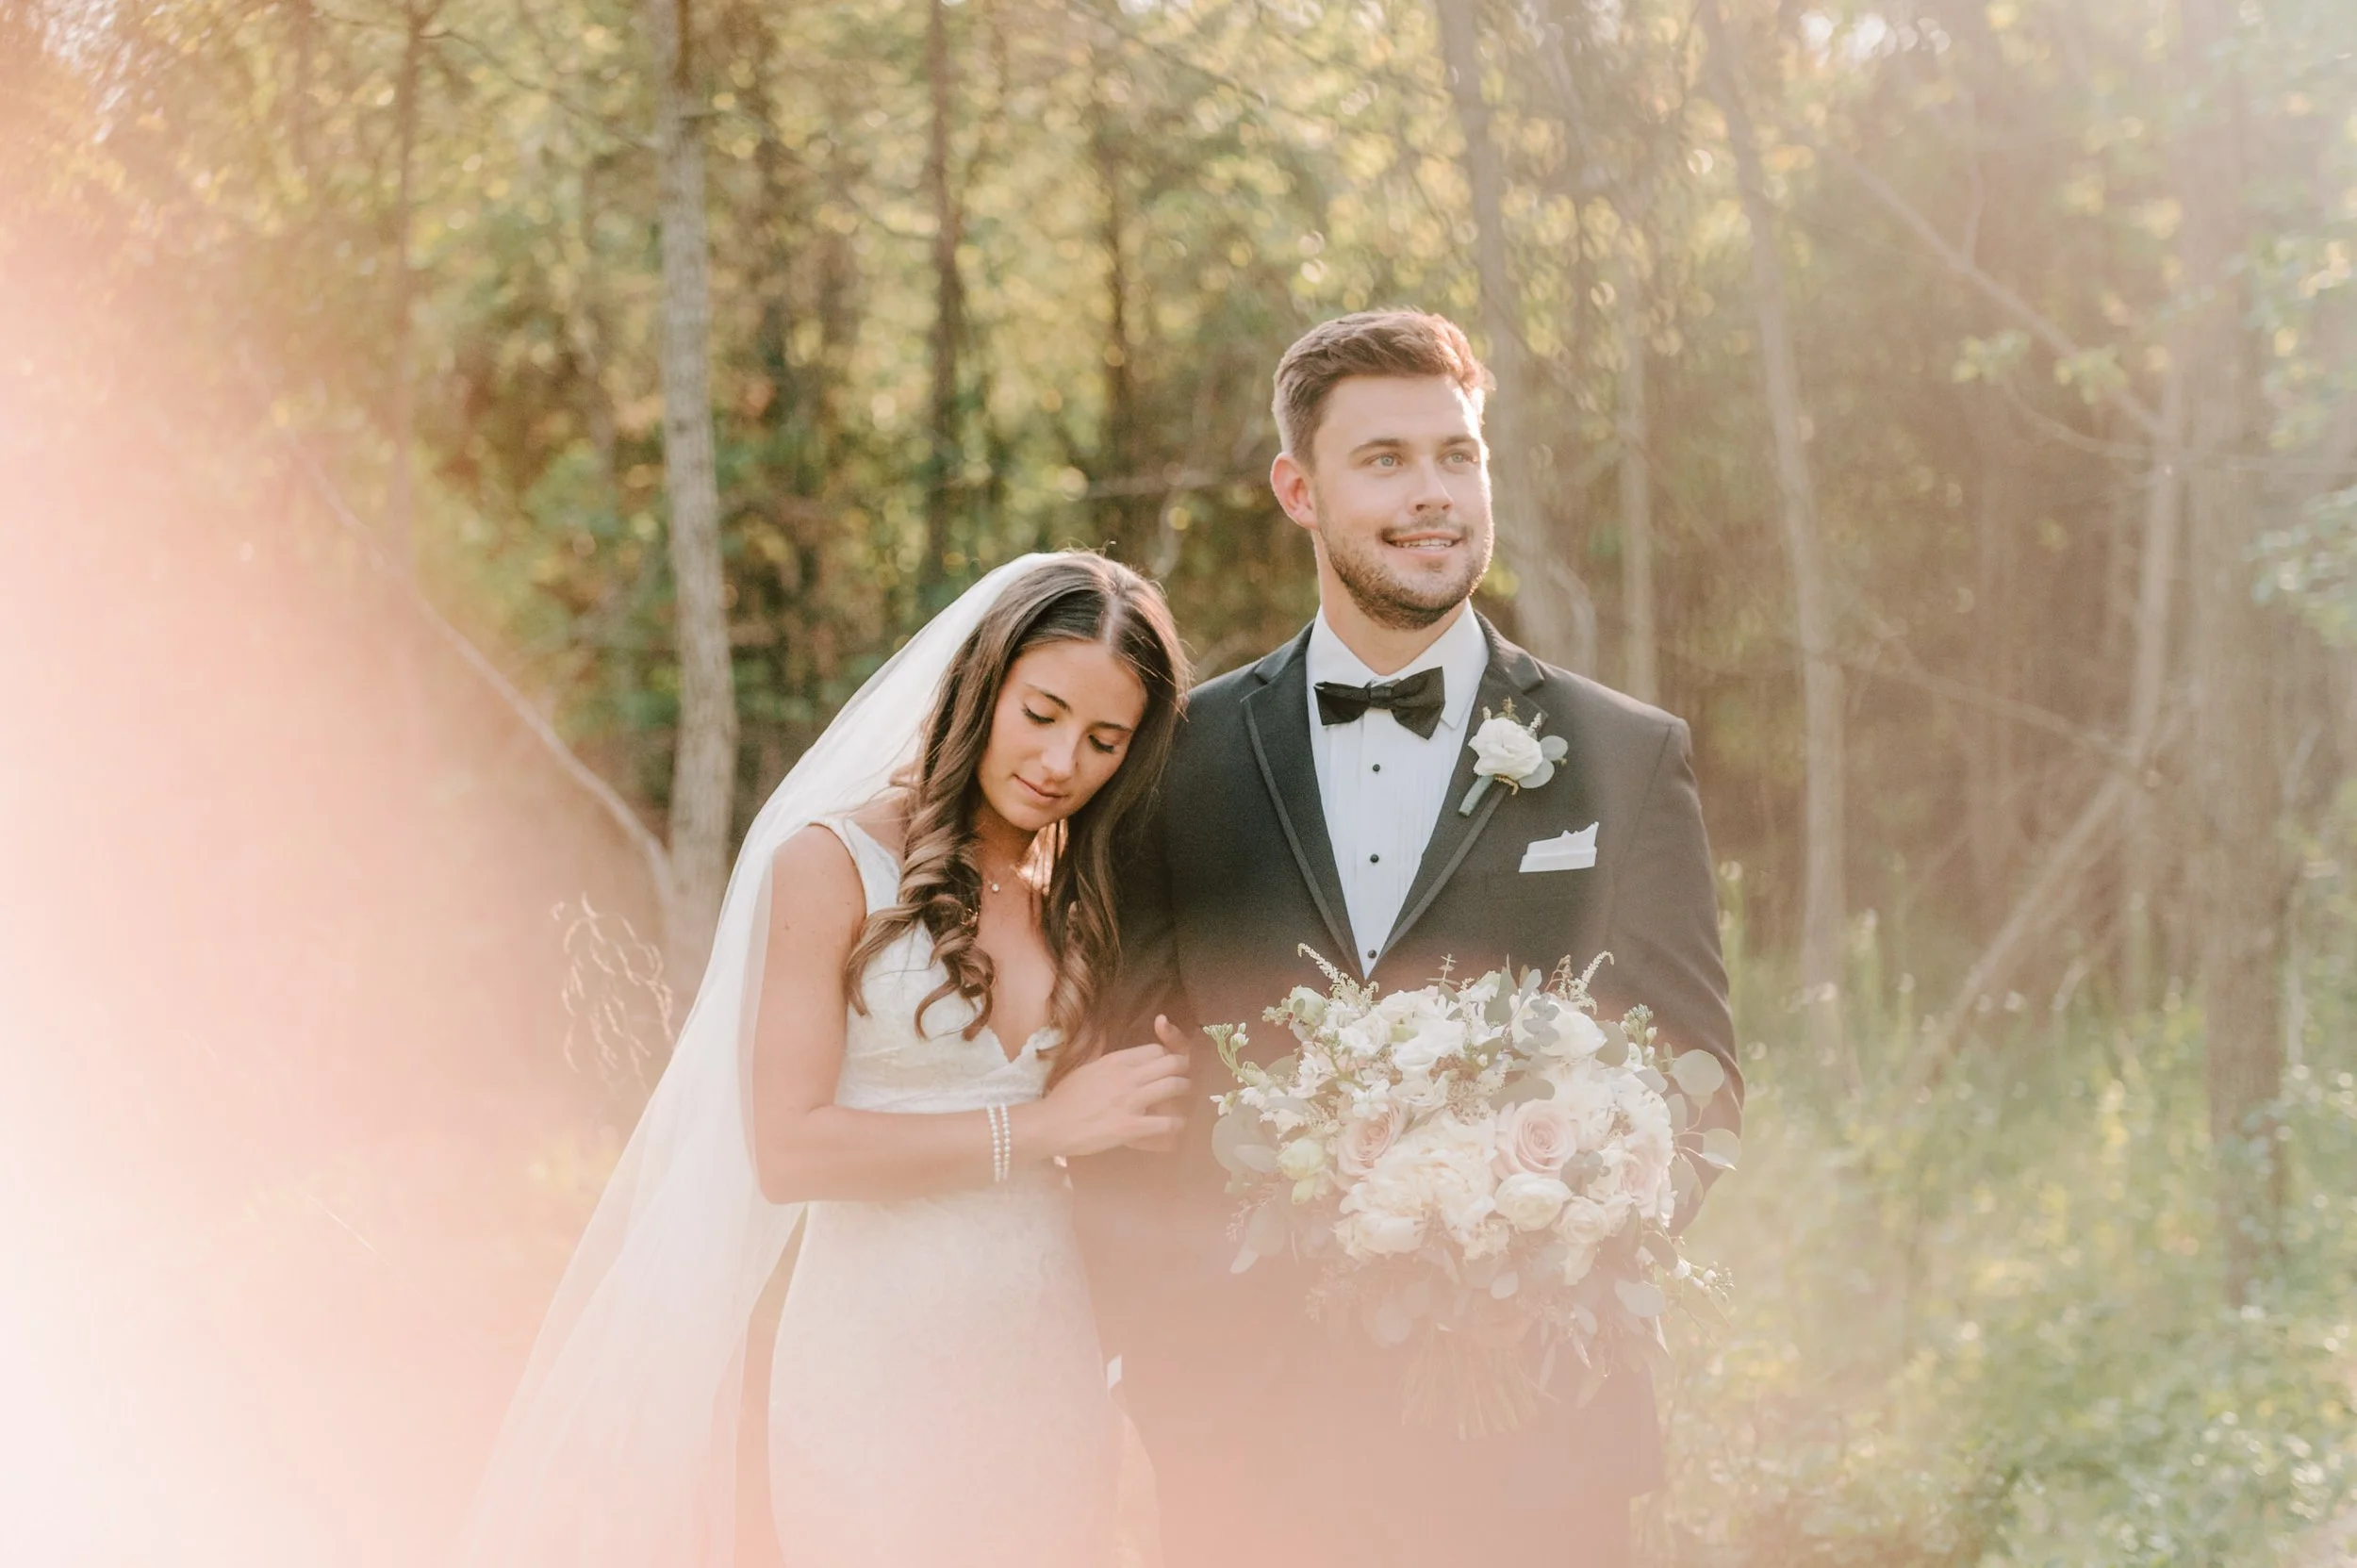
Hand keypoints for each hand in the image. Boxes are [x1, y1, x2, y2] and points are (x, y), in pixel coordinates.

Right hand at [1031, 1027, 1191, 1158]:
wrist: (1051, 1124)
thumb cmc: (1064, 1098)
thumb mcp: (1086, 1068)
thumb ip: (1105, 1058)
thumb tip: (1111, 1045)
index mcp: (1115, 1061)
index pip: (1156, 1050)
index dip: (1168, 1057)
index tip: (1171, 1066)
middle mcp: (1126, 1076)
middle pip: (1171, 1063)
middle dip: (1184, 1070)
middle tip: (1187, 1078)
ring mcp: (1129, 1101)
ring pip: (1173, 1086)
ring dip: (1185, 1091)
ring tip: (1188, 1098)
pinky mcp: (1130, 1126)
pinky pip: (1165, 1123)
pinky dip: (1177, 1124)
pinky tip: (1179, 1125)